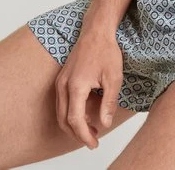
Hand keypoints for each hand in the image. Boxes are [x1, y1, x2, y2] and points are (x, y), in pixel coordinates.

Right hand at [54, 30, 123, 149]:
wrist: (96, 31)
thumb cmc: (106, 51)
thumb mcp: (114, 77)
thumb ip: (108, 102)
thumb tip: (104, 124)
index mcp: (76, 86)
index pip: (75, 120)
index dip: (84, 135)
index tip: (94, 143)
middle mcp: (63, 86)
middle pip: (64, 120)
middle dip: (78, 134)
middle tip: (93, 141)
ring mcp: (60, 82)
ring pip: (61, 113)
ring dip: (73, 125)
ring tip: (92, 130)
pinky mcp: (61, 79)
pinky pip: (62, 103)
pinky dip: (71, 113)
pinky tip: (87, 113)